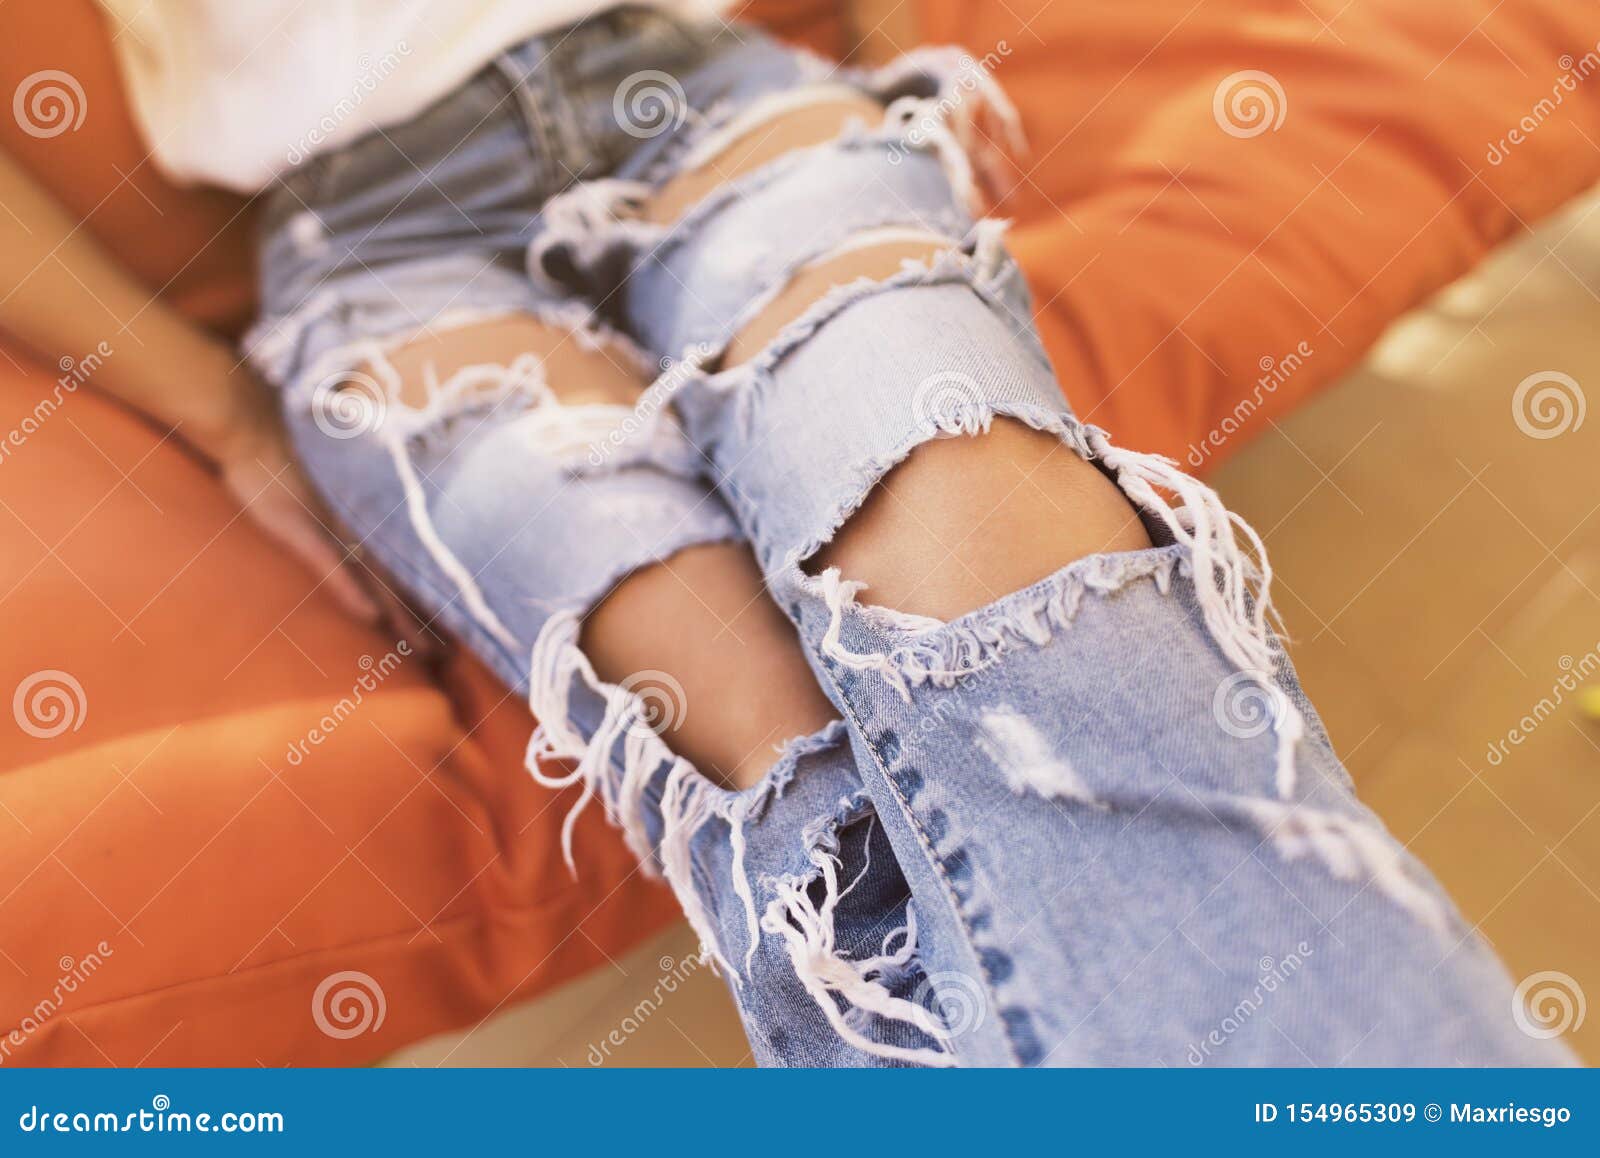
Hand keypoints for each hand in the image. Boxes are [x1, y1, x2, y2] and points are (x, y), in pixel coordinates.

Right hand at [215, 398, 432, 652]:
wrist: (254, 422)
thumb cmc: (288, 455)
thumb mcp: (324, 487)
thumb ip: (348, 517)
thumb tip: (371, 547)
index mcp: (368, 516)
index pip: (404, 565)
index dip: (426, 598)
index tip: (449, 630)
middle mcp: (360, 523)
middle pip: (400, 579)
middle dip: (423, 619)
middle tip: (447, 654)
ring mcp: (333, 526)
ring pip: (378, 578)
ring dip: (401, 615)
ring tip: (425, 650)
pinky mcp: (301, 528)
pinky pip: (332, 564)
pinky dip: (351, 589)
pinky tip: (371, 616)